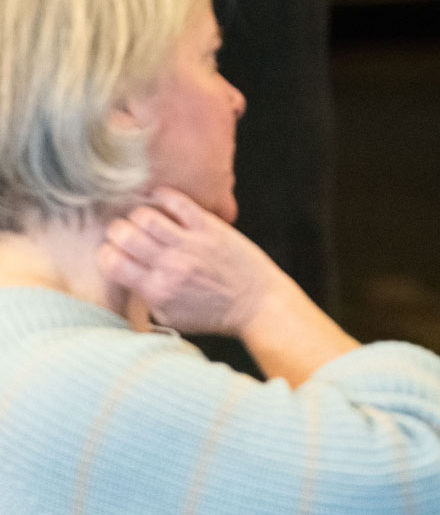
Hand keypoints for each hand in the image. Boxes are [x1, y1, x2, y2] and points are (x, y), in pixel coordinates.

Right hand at [96, 187, 286, 336]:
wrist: (258, 304)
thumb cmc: (215, 315)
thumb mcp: (171, 318)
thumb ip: (146, 299)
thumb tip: (126, 278)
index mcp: (157, 290)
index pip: (111, 262)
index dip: (105, 253)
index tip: (112, 251)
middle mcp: (170, 265)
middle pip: (124, 235)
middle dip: (117, 230)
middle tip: (124, 232)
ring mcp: (191, 244)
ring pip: (146, 216)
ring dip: (137, 214)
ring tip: (141, 218)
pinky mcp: (211, 228)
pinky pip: (179, 203)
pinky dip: (163, 196)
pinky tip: (158, 198)